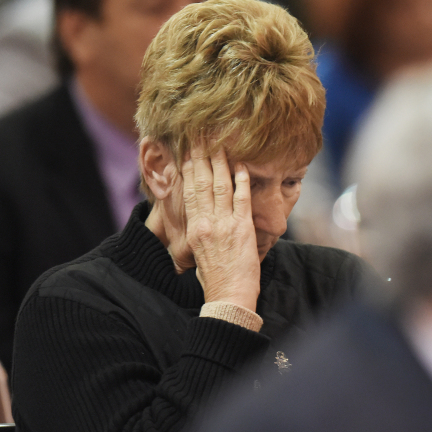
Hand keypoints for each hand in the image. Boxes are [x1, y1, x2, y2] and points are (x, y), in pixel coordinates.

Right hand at [182, 144, 260, 311]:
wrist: (228, 296)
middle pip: (202, 182)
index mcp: (194, 228)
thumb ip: (201, 231)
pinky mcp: (242, 229)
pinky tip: (242, 166)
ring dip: (221, 163)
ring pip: (221, 187)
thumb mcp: (200, 252)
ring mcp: (224, 225)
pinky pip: (242, 200)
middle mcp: (206, 223)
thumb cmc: (217, 278)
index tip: (189, 149)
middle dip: (201, 156)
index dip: (189, 167)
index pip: (190, 190)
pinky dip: (242, 182)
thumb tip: (202, 218)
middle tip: (200, 135)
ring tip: (221, 143)